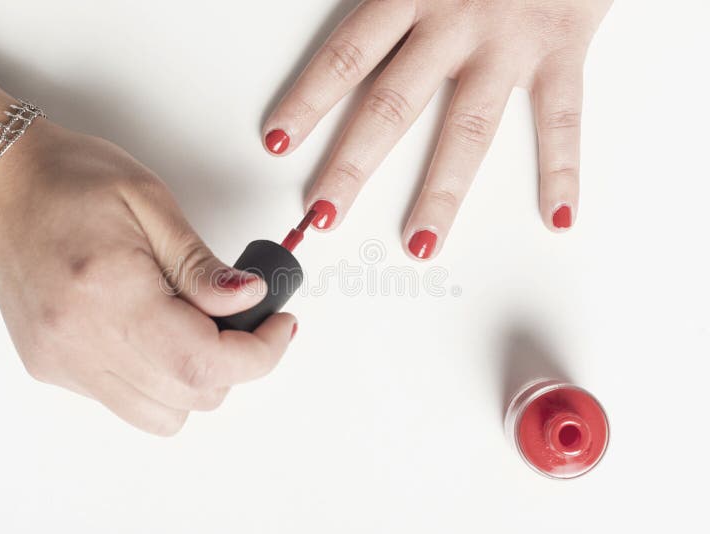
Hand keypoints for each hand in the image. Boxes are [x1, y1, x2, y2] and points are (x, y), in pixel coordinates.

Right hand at [0, 74, 295, 435]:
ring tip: (194, 325)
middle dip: (235, 364)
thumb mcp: (152, 203)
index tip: (281, 327)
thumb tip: (252, 300)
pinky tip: (155, 331)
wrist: (0, 189)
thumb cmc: (71, 181)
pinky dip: (159, 378)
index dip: (260, 356)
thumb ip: (203, 266)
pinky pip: (127, 402)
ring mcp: (62, 363)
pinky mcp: (52, 369)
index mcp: (109, 292)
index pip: (204, 363)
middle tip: (243, 317)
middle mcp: (79, 341)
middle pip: (189, 397)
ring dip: (197, 380)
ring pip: (162, 416)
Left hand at [263, 0, 611, 258]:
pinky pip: (561, 118)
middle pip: (392, 106)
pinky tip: (555, 216)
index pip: (347, 57)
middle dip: (354, 166)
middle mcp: (455, 21)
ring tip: (421, 242)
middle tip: (323, 214)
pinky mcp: (562, 46)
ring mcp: (508, 41)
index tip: (279, 142)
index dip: (309, 102)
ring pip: (468, 129)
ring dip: (442, 192)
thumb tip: (346, 28)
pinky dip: (562, 170)